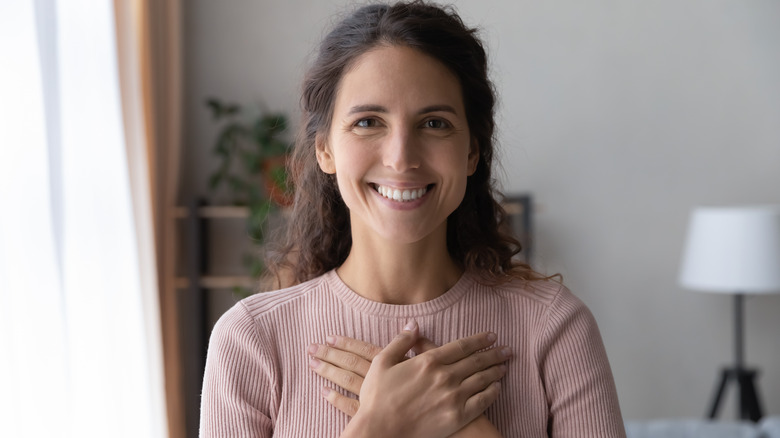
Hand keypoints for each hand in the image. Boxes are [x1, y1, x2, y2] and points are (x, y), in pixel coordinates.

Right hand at [308, 321, 509, 437]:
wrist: (380, 431)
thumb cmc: (377, 398)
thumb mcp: (382, 362)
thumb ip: (401, 341)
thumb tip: (414, 324)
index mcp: (429, 361)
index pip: (462, 346)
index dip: (479, 340)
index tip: (491, 336)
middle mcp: (445, 377)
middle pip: (476, 361)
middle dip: (494, 353)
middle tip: (507, 349)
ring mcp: (453, 397)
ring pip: (481, 379)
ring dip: (495, 371)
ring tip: (505, 365)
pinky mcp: (457, 417)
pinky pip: (481, 402)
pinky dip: (492, 393)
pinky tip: (497, 388)